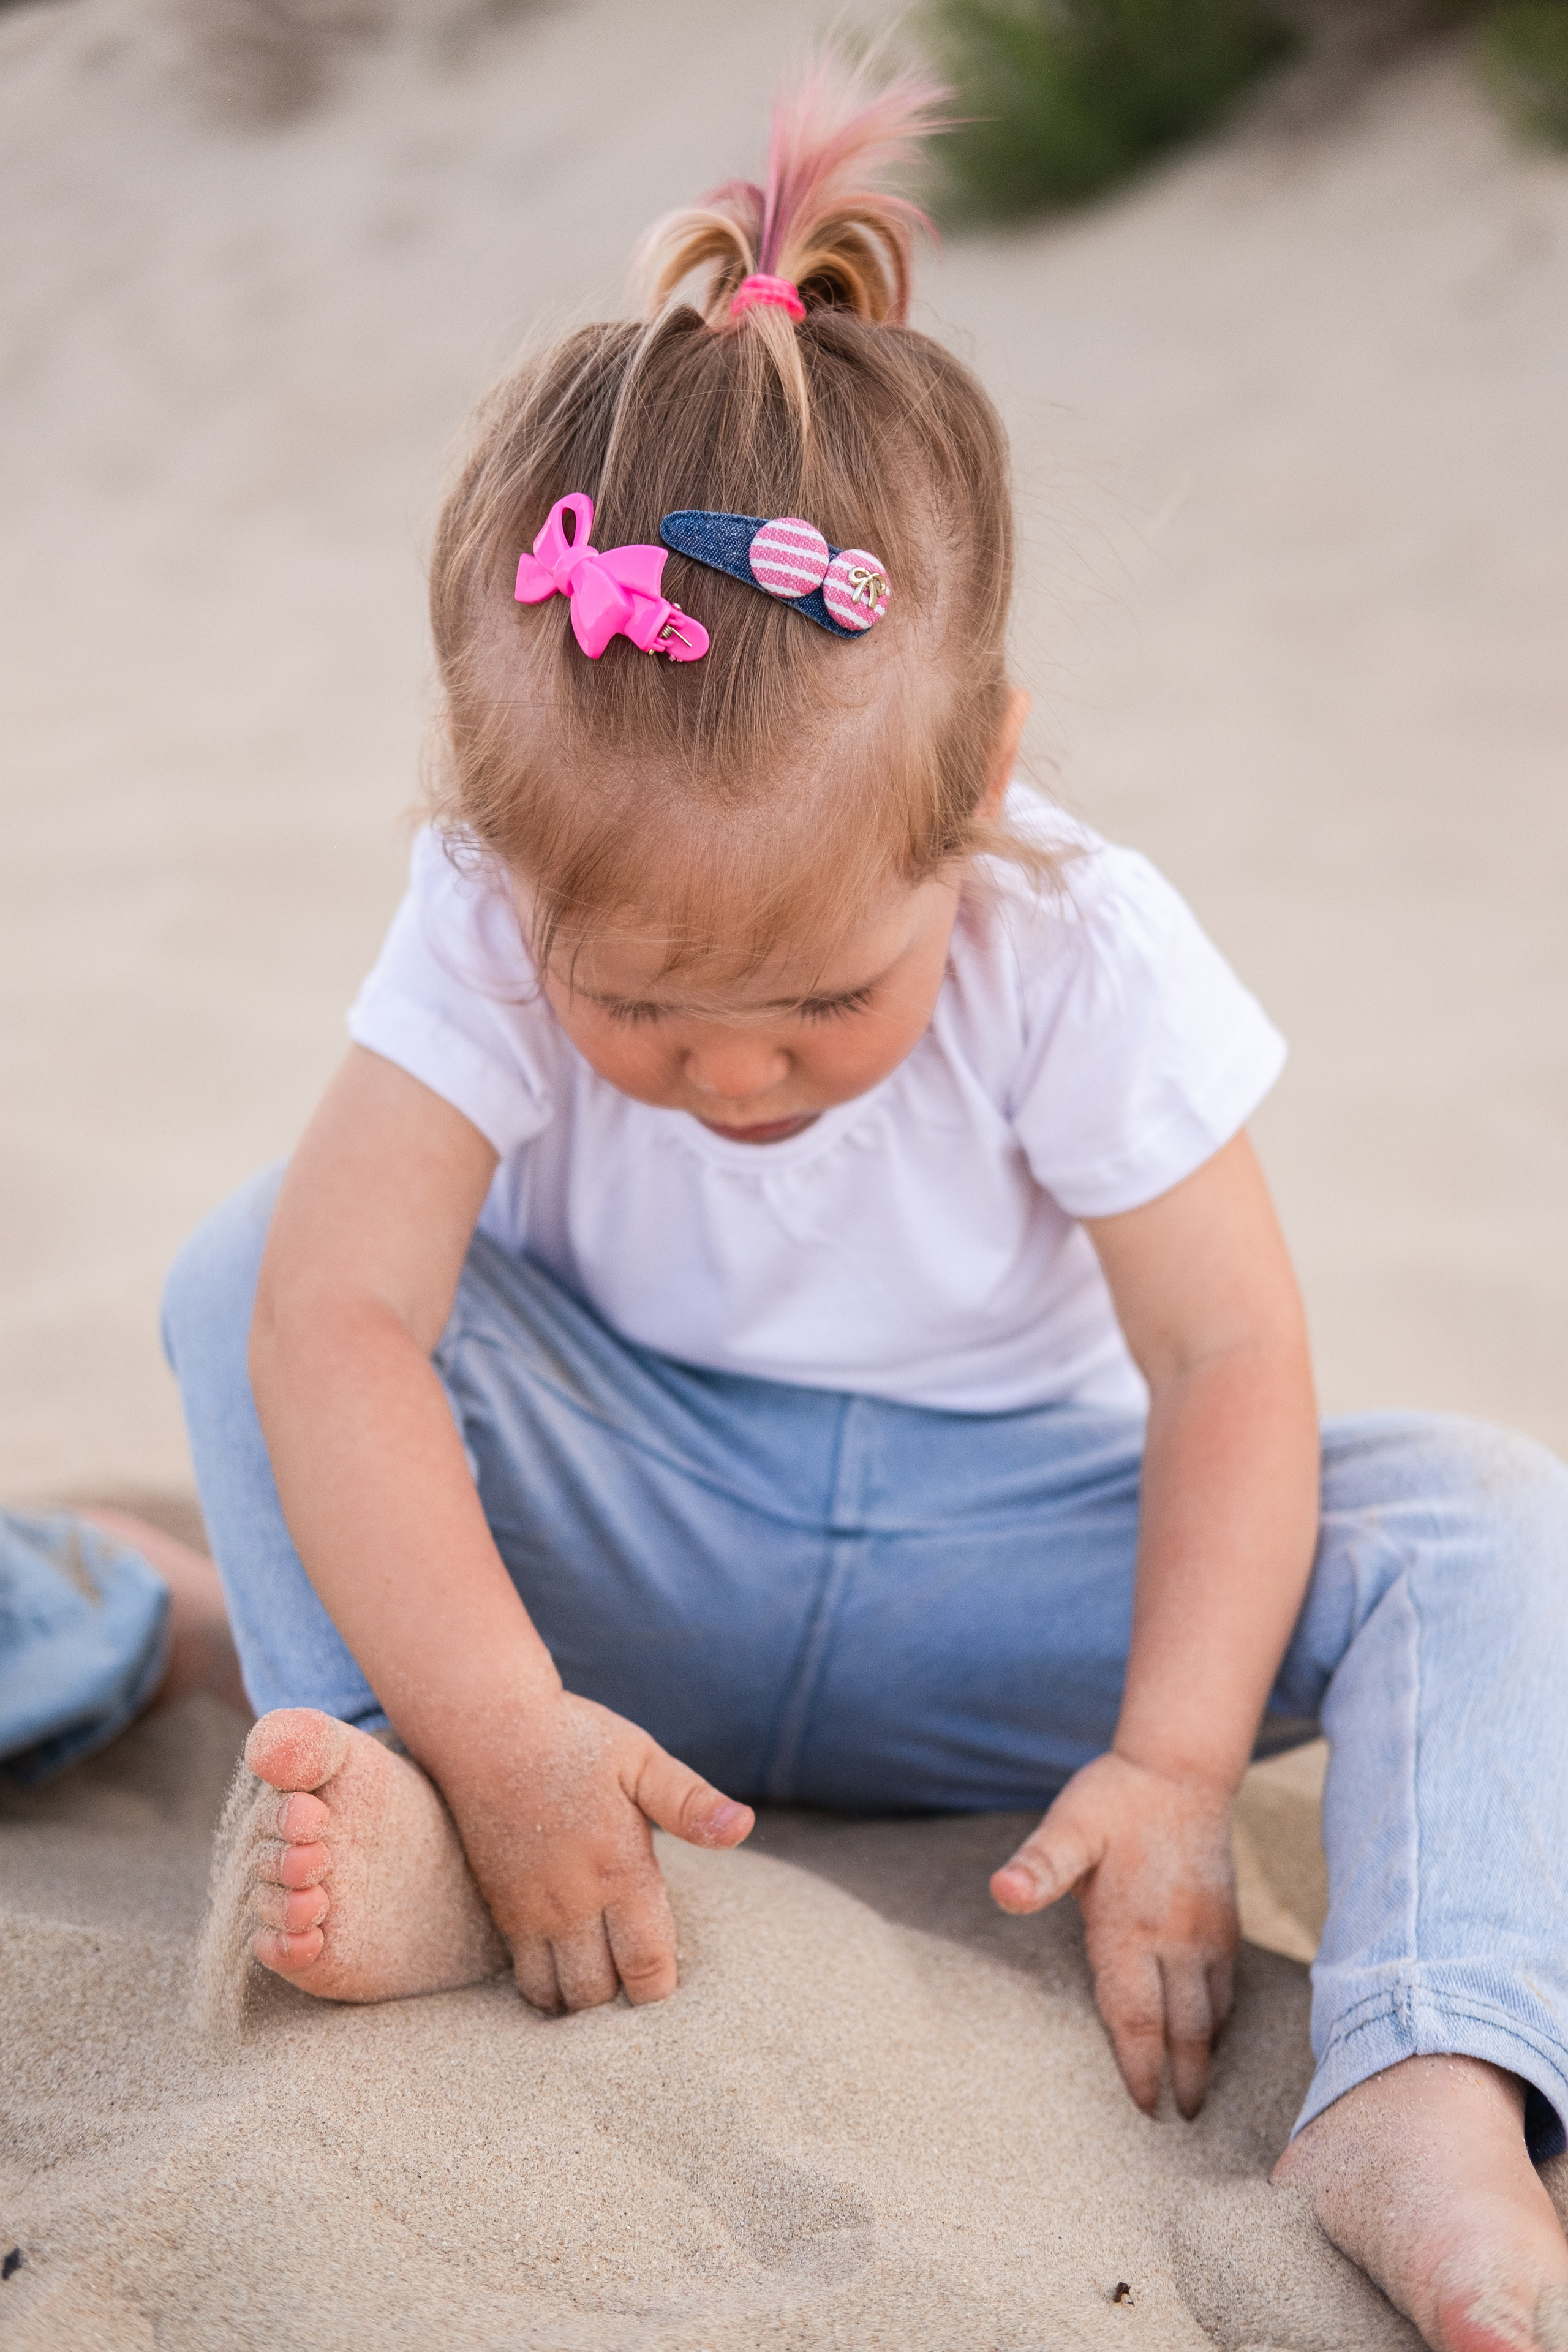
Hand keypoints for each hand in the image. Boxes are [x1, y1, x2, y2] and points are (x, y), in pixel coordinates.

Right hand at [435, 1689, 752, 2013]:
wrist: (488, 1729)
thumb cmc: (575, 1740)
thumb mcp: (642, 1760)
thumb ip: (691, 1803)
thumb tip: (744, 1826)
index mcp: (620, 1871)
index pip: (647, 1968)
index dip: (661, 1987)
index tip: (670, 1978)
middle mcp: (574, 1904)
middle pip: (600, 1995)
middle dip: (623, 1999)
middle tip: (637, 1976)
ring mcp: (532, 1912)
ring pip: (557, 1995)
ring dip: (582, 1999)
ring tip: (603, 1975)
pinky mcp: (502, 1909)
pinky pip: (523, 1978)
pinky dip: (545, 1988)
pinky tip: (565, 1967)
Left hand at [990, 1750, 1237, 2116]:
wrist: (1180, 1767)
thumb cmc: (1113, 1799)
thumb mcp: (1067, 1826)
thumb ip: (1039, 1866)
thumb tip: (1003, 1892)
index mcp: (1130, 1927)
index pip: (1135, 2016)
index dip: (1139, 2067)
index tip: (1144, 2108)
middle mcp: (1177, 1939)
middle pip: (1183, 2027)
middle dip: (1184, 2078)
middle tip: (1182, 2121)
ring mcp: (1209, 1932)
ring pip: (1213, 2010)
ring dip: (1206, 2054)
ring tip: (1200, 2092)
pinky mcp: (1227, 1920)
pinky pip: (1230, 1983)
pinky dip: (1223, 2017)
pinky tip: (1216, 2031)